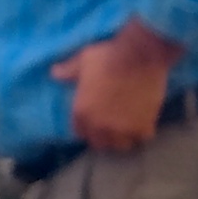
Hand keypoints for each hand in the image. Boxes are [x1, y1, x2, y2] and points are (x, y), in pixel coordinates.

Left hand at [52, 21, 179, 151]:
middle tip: (112, 125)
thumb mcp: (83, 60)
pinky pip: (142, 138)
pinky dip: (142, 131)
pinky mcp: (142, 126)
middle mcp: (100, 126)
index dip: (88, 126)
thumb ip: (68, 70)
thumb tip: (54, 73)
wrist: (140, 53)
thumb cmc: (109, 54)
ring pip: (121, 145)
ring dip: (123, 138)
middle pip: (100, 143)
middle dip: (104, 136)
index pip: (80, 132)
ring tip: (128, 128)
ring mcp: (122, 129)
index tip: (95, 120)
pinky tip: (143, 122)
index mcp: (82, 112)